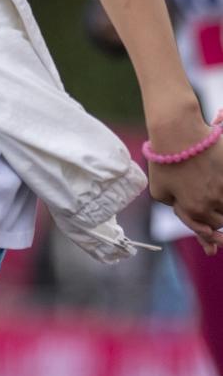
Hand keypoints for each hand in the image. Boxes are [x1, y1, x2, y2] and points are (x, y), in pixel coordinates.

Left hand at [148, 108, 222, 253]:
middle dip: (217, 222)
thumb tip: (181, 207)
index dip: (208, 234)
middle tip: (215, 222)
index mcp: (193, 209)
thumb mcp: (159, 190)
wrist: (178, 134)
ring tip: (216, 204)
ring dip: (221, 207)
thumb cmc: (164, 160)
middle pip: (221, 220)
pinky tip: (221, 191)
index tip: (211, 241)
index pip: (205, 228)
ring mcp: (222, 187)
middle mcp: (211, 202)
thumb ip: (173, 204)